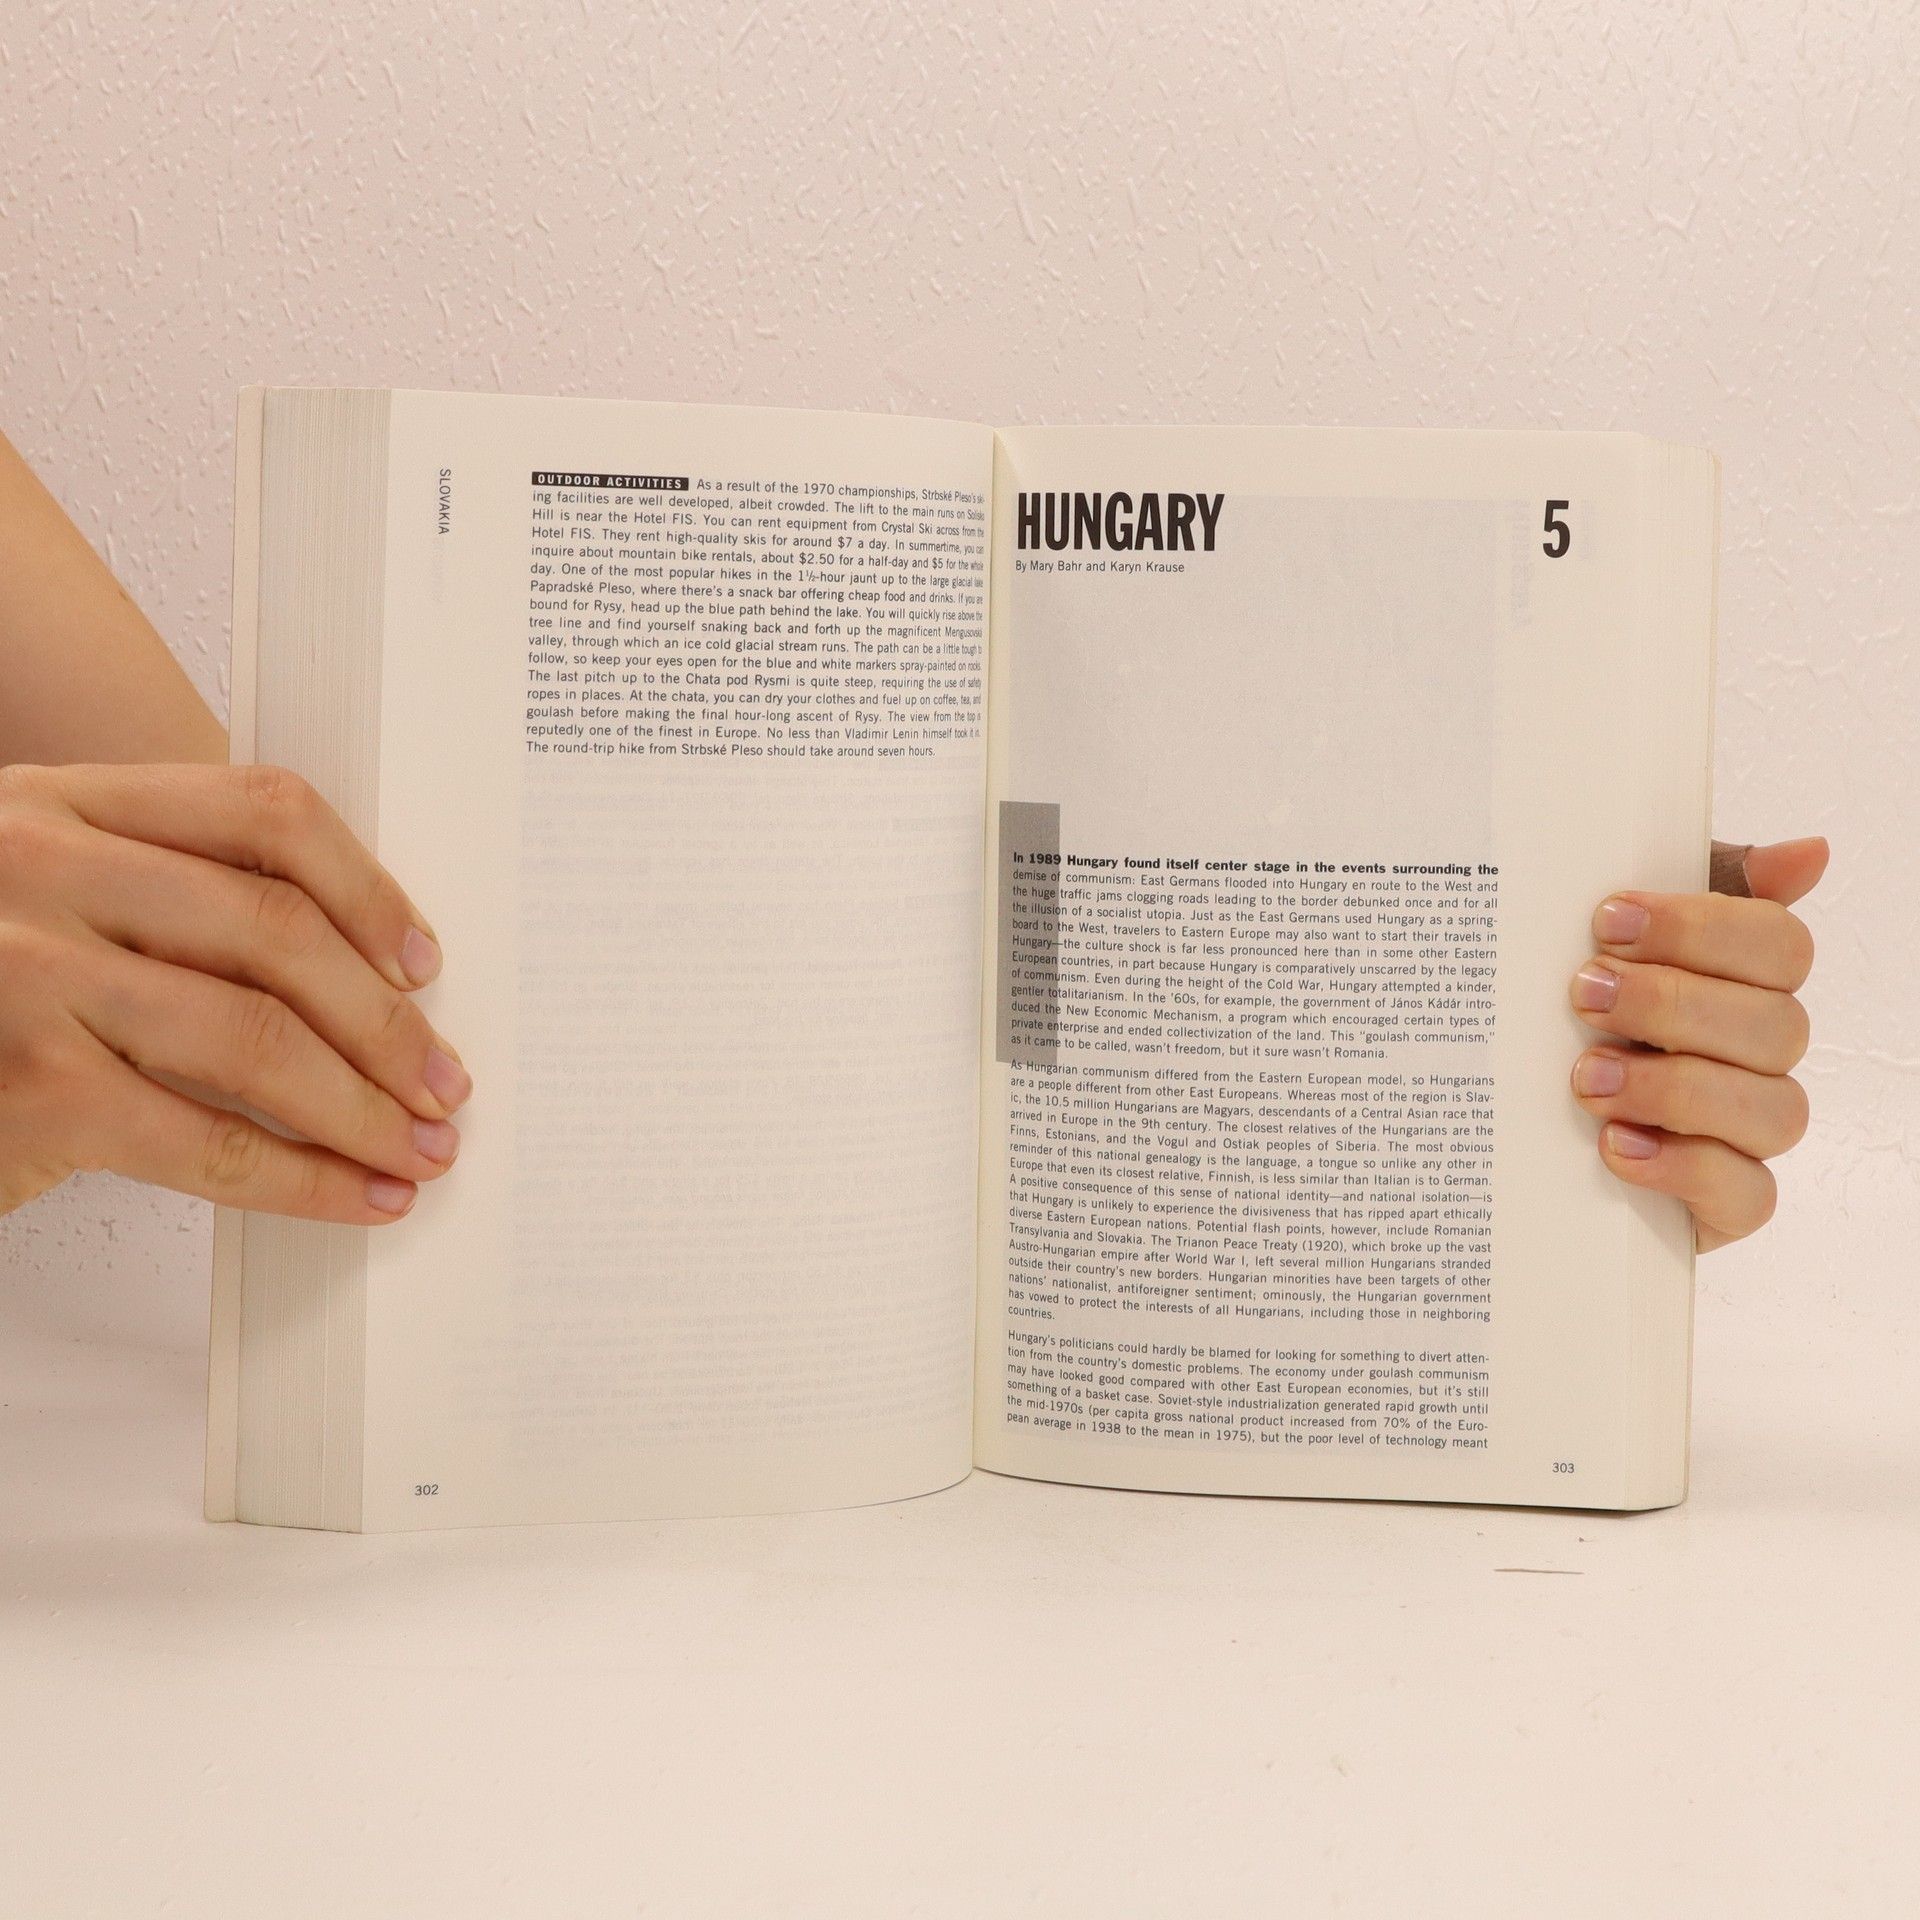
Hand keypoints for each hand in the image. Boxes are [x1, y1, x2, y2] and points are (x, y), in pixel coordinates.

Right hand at [0, 763, 468, 1222]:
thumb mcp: (43, 900)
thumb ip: (164, 903)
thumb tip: (361, 979)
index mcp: (64, 801)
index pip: (263, 811)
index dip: (368, 887)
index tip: (426, 960)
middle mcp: (40, 865)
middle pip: (278, 930)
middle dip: (387, 1021)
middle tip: (447, 1081)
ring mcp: (27, 972)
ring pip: (258, 1036)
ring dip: (365, 1105)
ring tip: (423, 1146)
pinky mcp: (31, 1087)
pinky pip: (209, 1138)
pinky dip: (304, 1178)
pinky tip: (359, 1194)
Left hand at [1568, 836, 1826, 1250]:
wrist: (1514, 1129)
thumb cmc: (1571, 1016)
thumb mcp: (1611, 941)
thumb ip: (1698, 883)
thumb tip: (1810, 853)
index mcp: (1741, 981)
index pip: (1779, 946)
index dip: (1702, 928)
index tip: (1607, 920)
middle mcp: (1758, 1055)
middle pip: (1776, 1025)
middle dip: (1672, 1005)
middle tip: (1583, 996)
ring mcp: (1747, 1132)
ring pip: (1774, 1110)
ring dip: (1676, 1088)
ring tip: (1586, 1078)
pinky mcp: (1725, 1203)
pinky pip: (1748, 1195)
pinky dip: (1684, 1169)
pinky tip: (1617, 1146)